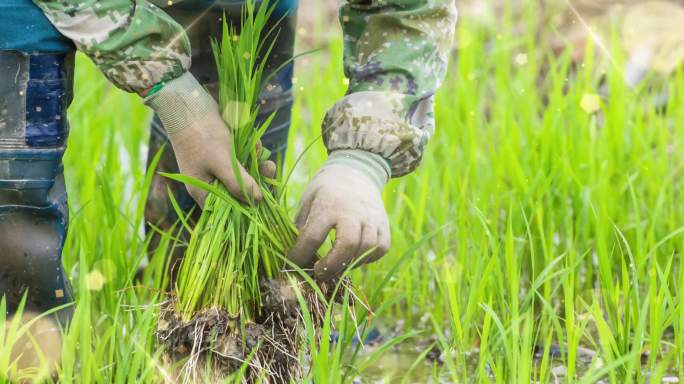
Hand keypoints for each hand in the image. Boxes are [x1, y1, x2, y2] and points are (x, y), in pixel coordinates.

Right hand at [145, 72, 272, 206]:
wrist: (189, 105)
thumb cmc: (202, 136)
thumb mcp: (222, 162)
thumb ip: (239, 183)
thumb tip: (258, 201)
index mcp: (204, 191)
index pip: (229, 209)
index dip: (248, 206)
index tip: (266, 199)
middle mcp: (210, 183)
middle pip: (239, 192)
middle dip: (257, 180)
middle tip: (269, 168)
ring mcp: (217, 168)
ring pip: (244, 174)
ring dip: (256, 163)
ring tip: (262, 152)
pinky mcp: (223, 154)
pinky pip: (242, 160)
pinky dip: (251, 152)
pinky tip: (256, 143)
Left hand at [288, 150, 391, 280]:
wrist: (356, 170)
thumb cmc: (326, 190)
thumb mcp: (308, 200)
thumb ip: (301, 227)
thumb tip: (292, 257)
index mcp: (328, 204)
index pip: (312, 236)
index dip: (300, 255)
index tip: (293, 266)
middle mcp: (352, 210)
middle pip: (347, 244)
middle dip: (332, 265)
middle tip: (319, 274)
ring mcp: (371, 217)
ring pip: (366, 248)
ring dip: (349, 263)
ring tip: (336, 265)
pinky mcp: (384, 223)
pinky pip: (381, 248)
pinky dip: (368, 258)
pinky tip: (353, 257)